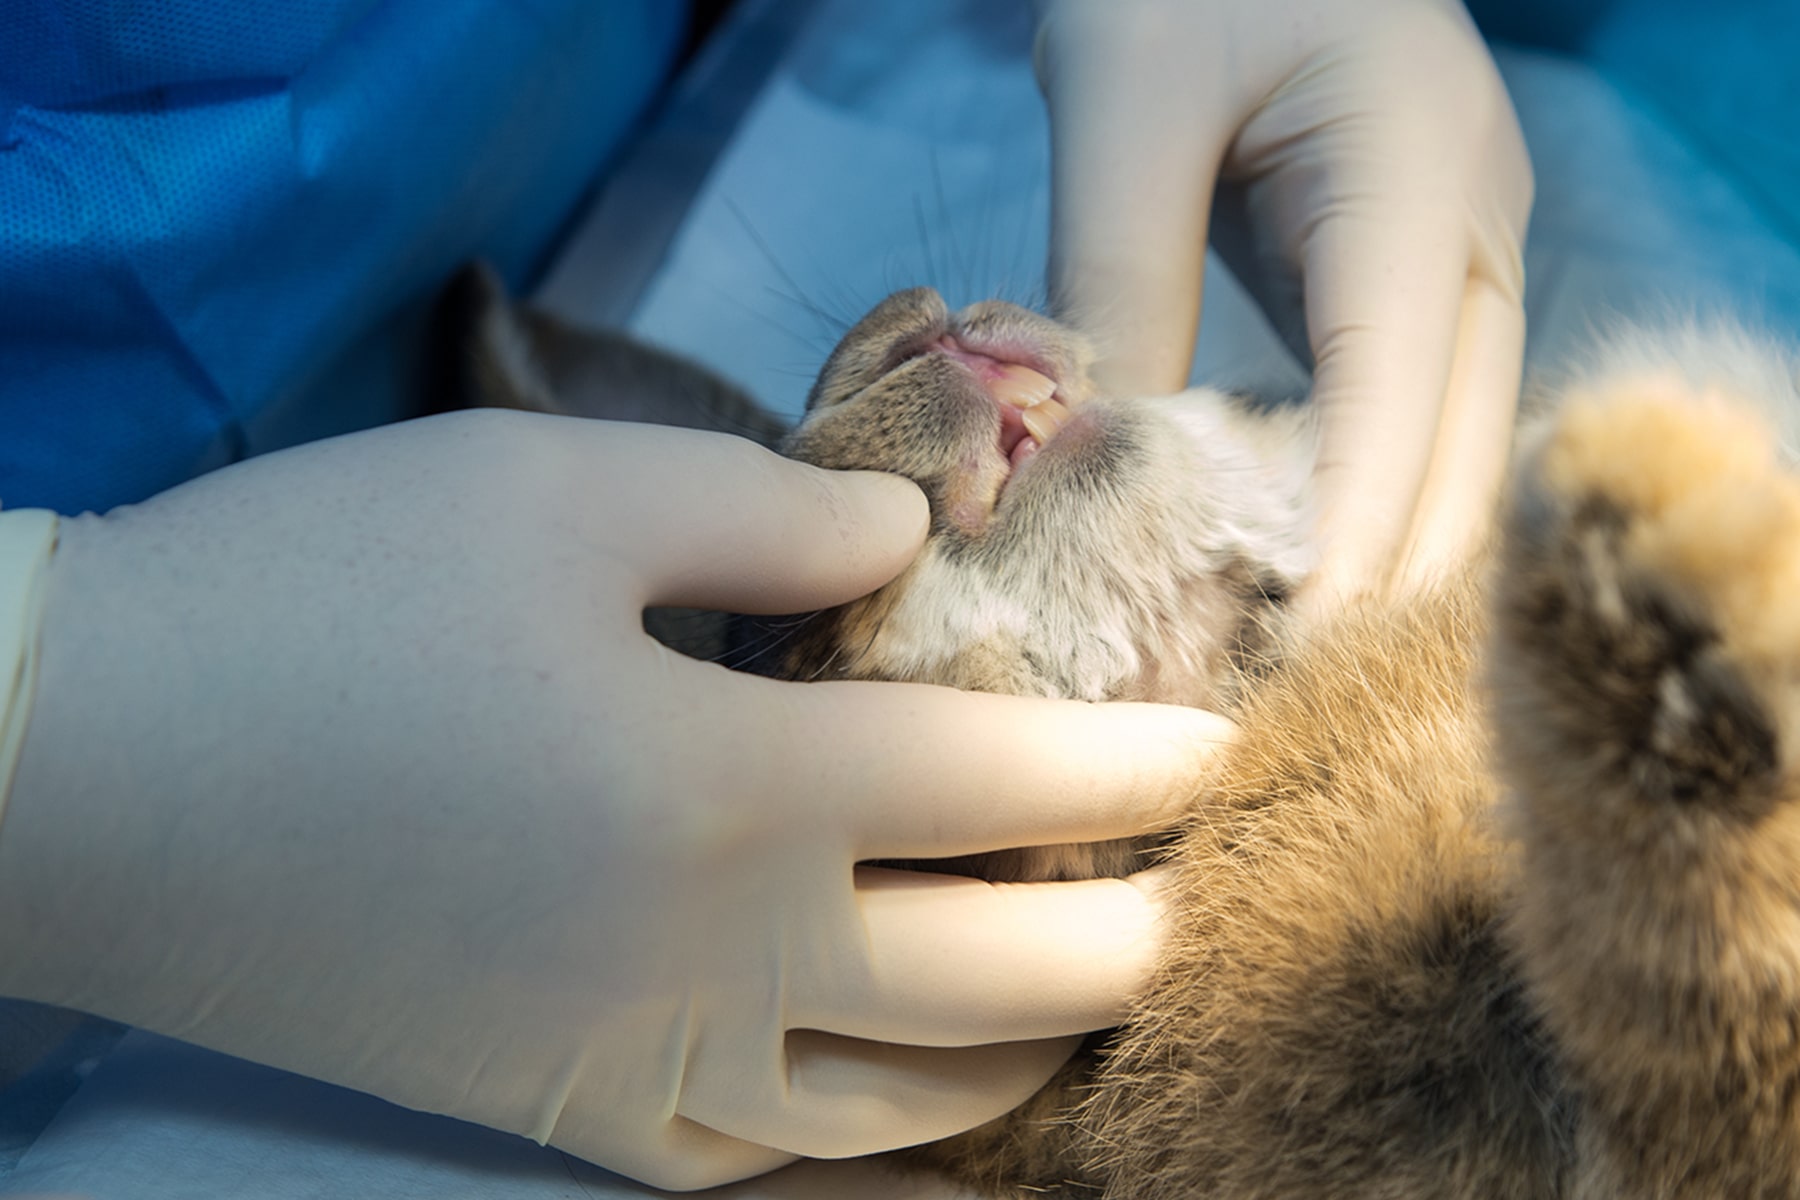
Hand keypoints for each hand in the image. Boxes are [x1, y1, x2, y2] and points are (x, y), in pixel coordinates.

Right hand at [0, 412, 1229, 1189]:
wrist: (93, 767)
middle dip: (1122, 941)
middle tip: (1184, 890)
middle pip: (992, 988)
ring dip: (1022, 1067)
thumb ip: (767, 510)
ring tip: (1077, 1007)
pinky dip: (870, 1157)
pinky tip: (906, 1127)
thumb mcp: (555, 488)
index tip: (1220, 746)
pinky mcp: (557, 1115)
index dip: (1136, 767)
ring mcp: (638, 1062)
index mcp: (729, 790)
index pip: (1005, 791)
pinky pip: (762, 1173)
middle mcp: (714, 957)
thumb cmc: (327, 595)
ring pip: (898, 1116)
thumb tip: (910, 542)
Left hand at [1036, 0, 1533, 611]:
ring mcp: (1452, 252)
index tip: (1280, 663)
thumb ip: (1116, 270)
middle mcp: (1468, 229)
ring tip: (1268, 663)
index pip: (1396, 405)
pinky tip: (1280, 564)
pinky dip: (1351, 495)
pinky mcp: (1405, 273)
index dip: (1346, 547)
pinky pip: (1400, 413)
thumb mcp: (1121, 96)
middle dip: (1372, 582)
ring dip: (1371, 556)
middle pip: (1456, 453)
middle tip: (1262, 700)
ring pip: (1444, 447)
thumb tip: (1096, 452)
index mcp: (1415, 175)